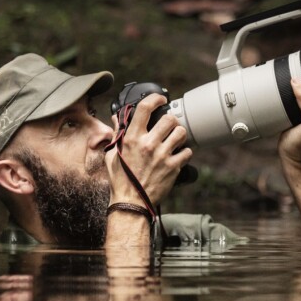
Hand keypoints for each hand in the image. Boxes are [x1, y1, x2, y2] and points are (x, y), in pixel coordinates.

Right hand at [105, 93, 192, 207]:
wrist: (131, 202)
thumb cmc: (120, 179)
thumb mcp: (112, 154)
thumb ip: (116, 134)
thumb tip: (116, 118)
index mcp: (132, 138)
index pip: (145, 108)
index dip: (155, 98)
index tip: (161, 99)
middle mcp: (148, 144)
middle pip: (170, 119)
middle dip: (171, 120)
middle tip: (170, 126)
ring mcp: (162, 155)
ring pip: (181, 133)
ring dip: (180, 134)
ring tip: (175, 140)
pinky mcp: (173, 167)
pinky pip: (187, 152)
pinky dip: (185, 152)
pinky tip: (178, 155)